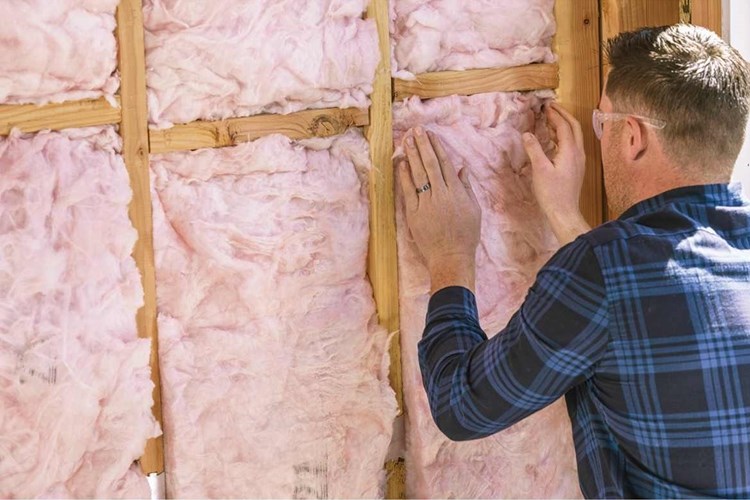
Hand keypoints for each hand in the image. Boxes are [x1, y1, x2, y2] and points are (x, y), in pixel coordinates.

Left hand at [398, 128, 480, 293]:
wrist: (451, 257)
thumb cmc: (466, 236)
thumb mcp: (474, 210)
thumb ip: (467, 188)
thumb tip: (462, 168)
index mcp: (457, 192)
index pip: (444, 163)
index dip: (437, 147)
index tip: (431, 134)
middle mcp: (441, 194)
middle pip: (430, 164)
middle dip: (423, 145)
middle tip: (416, 130)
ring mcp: (426, 204)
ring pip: (418, 174)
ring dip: (412, 155)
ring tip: (407, 140)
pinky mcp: (414, 214)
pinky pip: (408, 191)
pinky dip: (404, 176)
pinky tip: (402, 163)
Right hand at [522, 103, 590, 244]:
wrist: (564, 212)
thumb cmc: (552, 193)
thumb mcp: (540, 170)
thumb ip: (534, 150)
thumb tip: (527, 134)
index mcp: (570, 151)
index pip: (564, 126)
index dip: (555, 115)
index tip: (545, 107)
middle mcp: (578, 153)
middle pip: (574, 127)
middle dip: (563, 115)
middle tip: (551, 108)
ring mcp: (579, 161)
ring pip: (575, 136)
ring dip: (564, 125)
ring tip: (551, 120)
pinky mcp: (576, 167)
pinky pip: (572, 145)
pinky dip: (564, 136)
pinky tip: (555, 140)